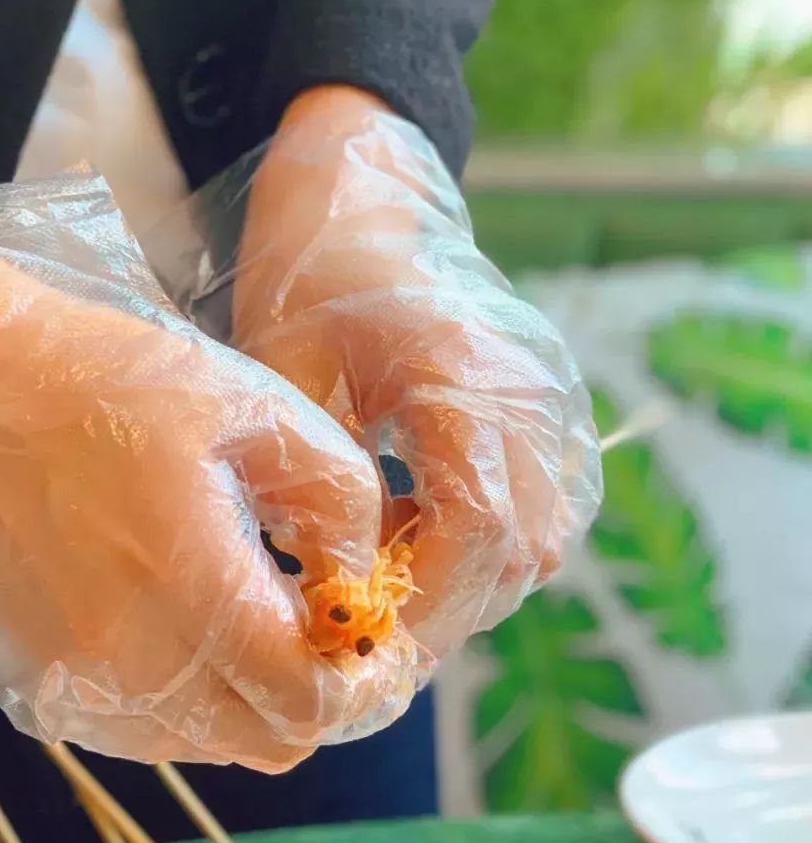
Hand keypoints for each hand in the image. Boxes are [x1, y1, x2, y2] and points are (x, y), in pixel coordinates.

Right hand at [0, 154, 411, 766]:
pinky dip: (183, 700)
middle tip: (319, 624)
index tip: (372, 633)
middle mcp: (123, 658)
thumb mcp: (258, 408)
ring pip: (209, 746)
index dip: (361, 678)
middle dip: (315, 693)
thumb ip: (340, 501)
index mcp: (186, 583)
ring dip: (249, 700)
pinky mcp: (34, 689)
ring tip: (245, 609)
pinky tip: (176, 620)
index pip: (308, 701)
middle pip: (269, 743)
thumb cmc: (113, 379)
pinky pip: (142, 732)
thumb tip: (363, 587)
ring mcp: (71, 684)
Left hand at [231, 89, 600, 655]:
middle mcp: (533, 392)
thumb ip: (313, 484)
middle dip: (442, 608)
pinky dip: (484, 542)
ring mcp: (557, 402)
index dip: (424, 601)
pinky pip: (546, 511)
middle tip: (365, 631)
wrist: (370, 204)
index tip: (362, 637)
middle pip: (522, 551)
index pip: (479, 527)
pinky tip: (414, 526)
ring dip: (465, 578)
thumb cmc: (311, 278)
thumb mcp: (285, 376)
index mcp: (464, 372)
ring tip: (380, 566)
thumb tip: (328, 597)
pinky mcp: (556, 411)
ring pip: (542, 542)